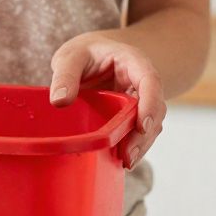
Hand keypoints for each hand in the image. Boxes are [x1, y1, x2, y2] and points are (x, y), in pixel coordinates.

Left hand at [49, 33, 164, 169]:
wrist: (91, 55)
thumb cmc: (84, 53)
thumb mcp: (70, 56)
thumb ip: (65, 75)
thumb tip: (59, 101)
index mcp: (133, 62)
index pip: (151, 80)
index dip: (151, 103)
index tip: (141, 126)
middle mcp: (141, 82)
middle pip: (155, 108)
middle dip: (145, 133)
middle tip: (128, 155)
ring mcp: (139, 101)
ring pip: (150, 124)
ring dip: (141, 144)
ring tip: (126, 162)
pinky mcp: (131, 115)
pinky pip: (137, 131)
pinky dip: (132, 145)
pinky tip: (121, 160)